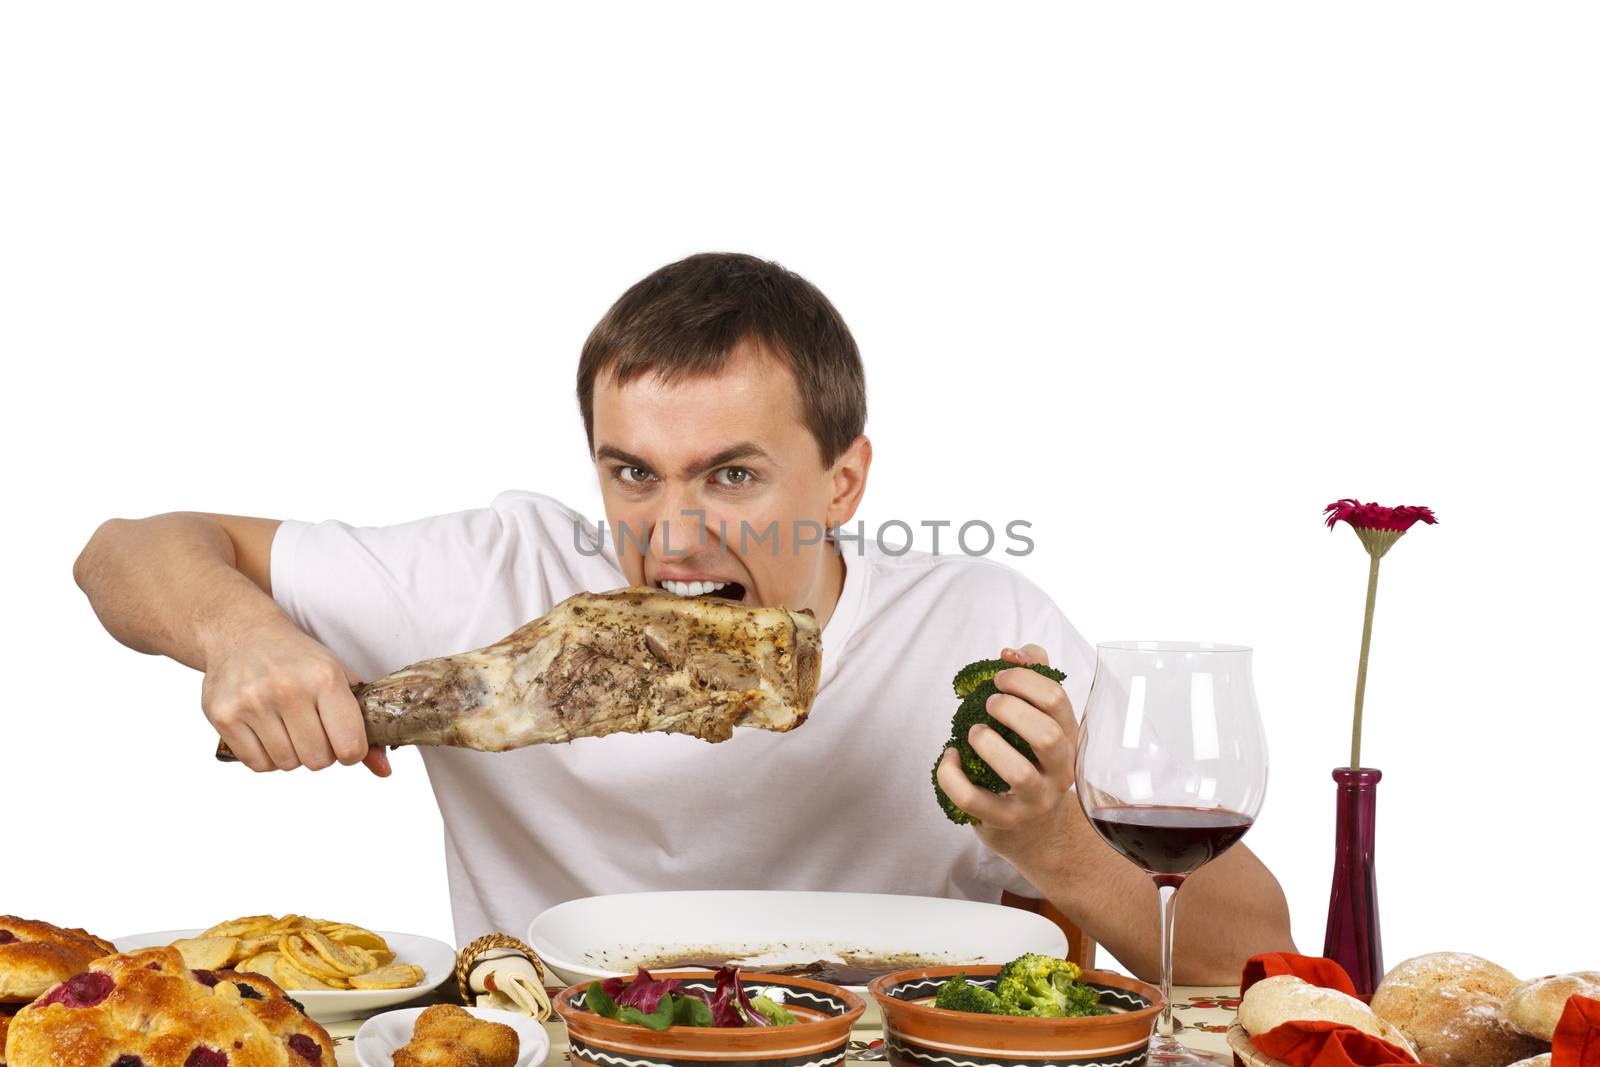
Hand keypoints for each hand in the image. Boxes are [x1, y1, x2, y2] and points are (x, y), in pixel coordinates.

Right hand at [201, 620, 389, 775]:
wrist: (243, 633)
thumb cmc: (299, 659)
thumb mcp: (338, 678)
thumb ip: (362, 725)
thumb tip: (383, 771)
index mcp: (324, 677)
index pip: (349, 745)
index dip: (352, 752)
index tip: (345, 743)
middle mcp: (287, 688)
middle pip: (317, 760)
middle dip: (321, 753)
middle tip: (314, 731)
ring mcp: (251, 702)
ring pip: (287, 764)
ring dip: (293, 755)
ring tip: (289, 727)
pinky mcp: (223, 715)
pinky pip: (258, 764)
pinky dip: (267, 758)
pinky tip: (268, 732)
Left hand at [935, 644, 1076, 847]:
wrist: (1036, 830)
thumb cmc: (1030, 760)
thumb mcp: (1039, 719)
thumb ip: (1031, 676)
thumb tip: (1011, 652)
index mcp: (1069, 737)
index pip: (1057, 700)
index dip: (1023, 679)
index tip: (999, 678)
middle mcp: (1060, 770)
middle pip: (1047, 735)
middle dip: (1011, 710)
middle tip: (989, 702)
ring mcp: (1035, 800)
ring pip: (1018, 773)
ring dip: (988, 744)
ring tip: (974, 732)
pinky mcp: (1005, 821)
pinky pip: (973, 800)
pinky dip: (953, 775)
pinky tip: (950, 757)